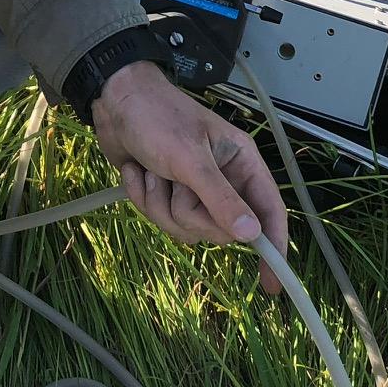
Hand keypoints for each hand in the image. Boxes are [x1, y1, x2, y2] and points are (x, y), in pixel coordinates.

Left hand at [90, 60, 291, 293]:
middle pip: (219, 229)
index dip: (273, 247)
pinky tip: (137, 171)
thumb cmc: (158, 117)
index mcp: (241, 163)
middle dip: (188, 211)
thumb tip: (251, 235)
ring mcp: (193, 189)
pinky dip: (143, 197)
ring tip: (152, 171)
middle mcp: (222, 180)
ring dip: (160, 202)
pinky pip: (160, 219)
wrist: (114, 101)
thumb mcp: (191, 158)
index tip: (271, 284)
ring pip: (185, 228)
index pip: (268, 211)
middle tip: (175, 182)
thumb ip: (220, 198)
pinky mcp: (166, 194)